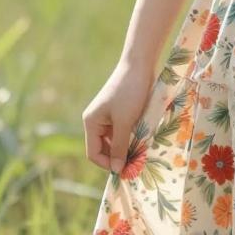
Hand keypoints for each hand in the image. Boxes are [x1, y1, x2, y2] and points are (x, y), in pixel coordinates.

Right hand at [83, 58, 156, 173]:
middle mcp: (97, 120)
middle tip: (136, 161)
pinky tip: (142, 136)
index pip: (93, 153)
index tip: (126, 169)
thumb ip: (120, 147)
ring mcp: (108, 115)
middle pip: (104, 147)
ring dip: (127, 145)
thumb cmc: (130, 92)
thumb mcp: (124, 122)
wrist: (140, 64)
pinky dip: (131, 135)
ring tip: (141, 148)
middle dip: (119, 155)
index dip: (107, 164)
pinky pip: (123, 129)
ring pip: (115, 139)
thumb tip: (117, 170)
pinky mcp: (120, 110)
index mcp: (91, 122)